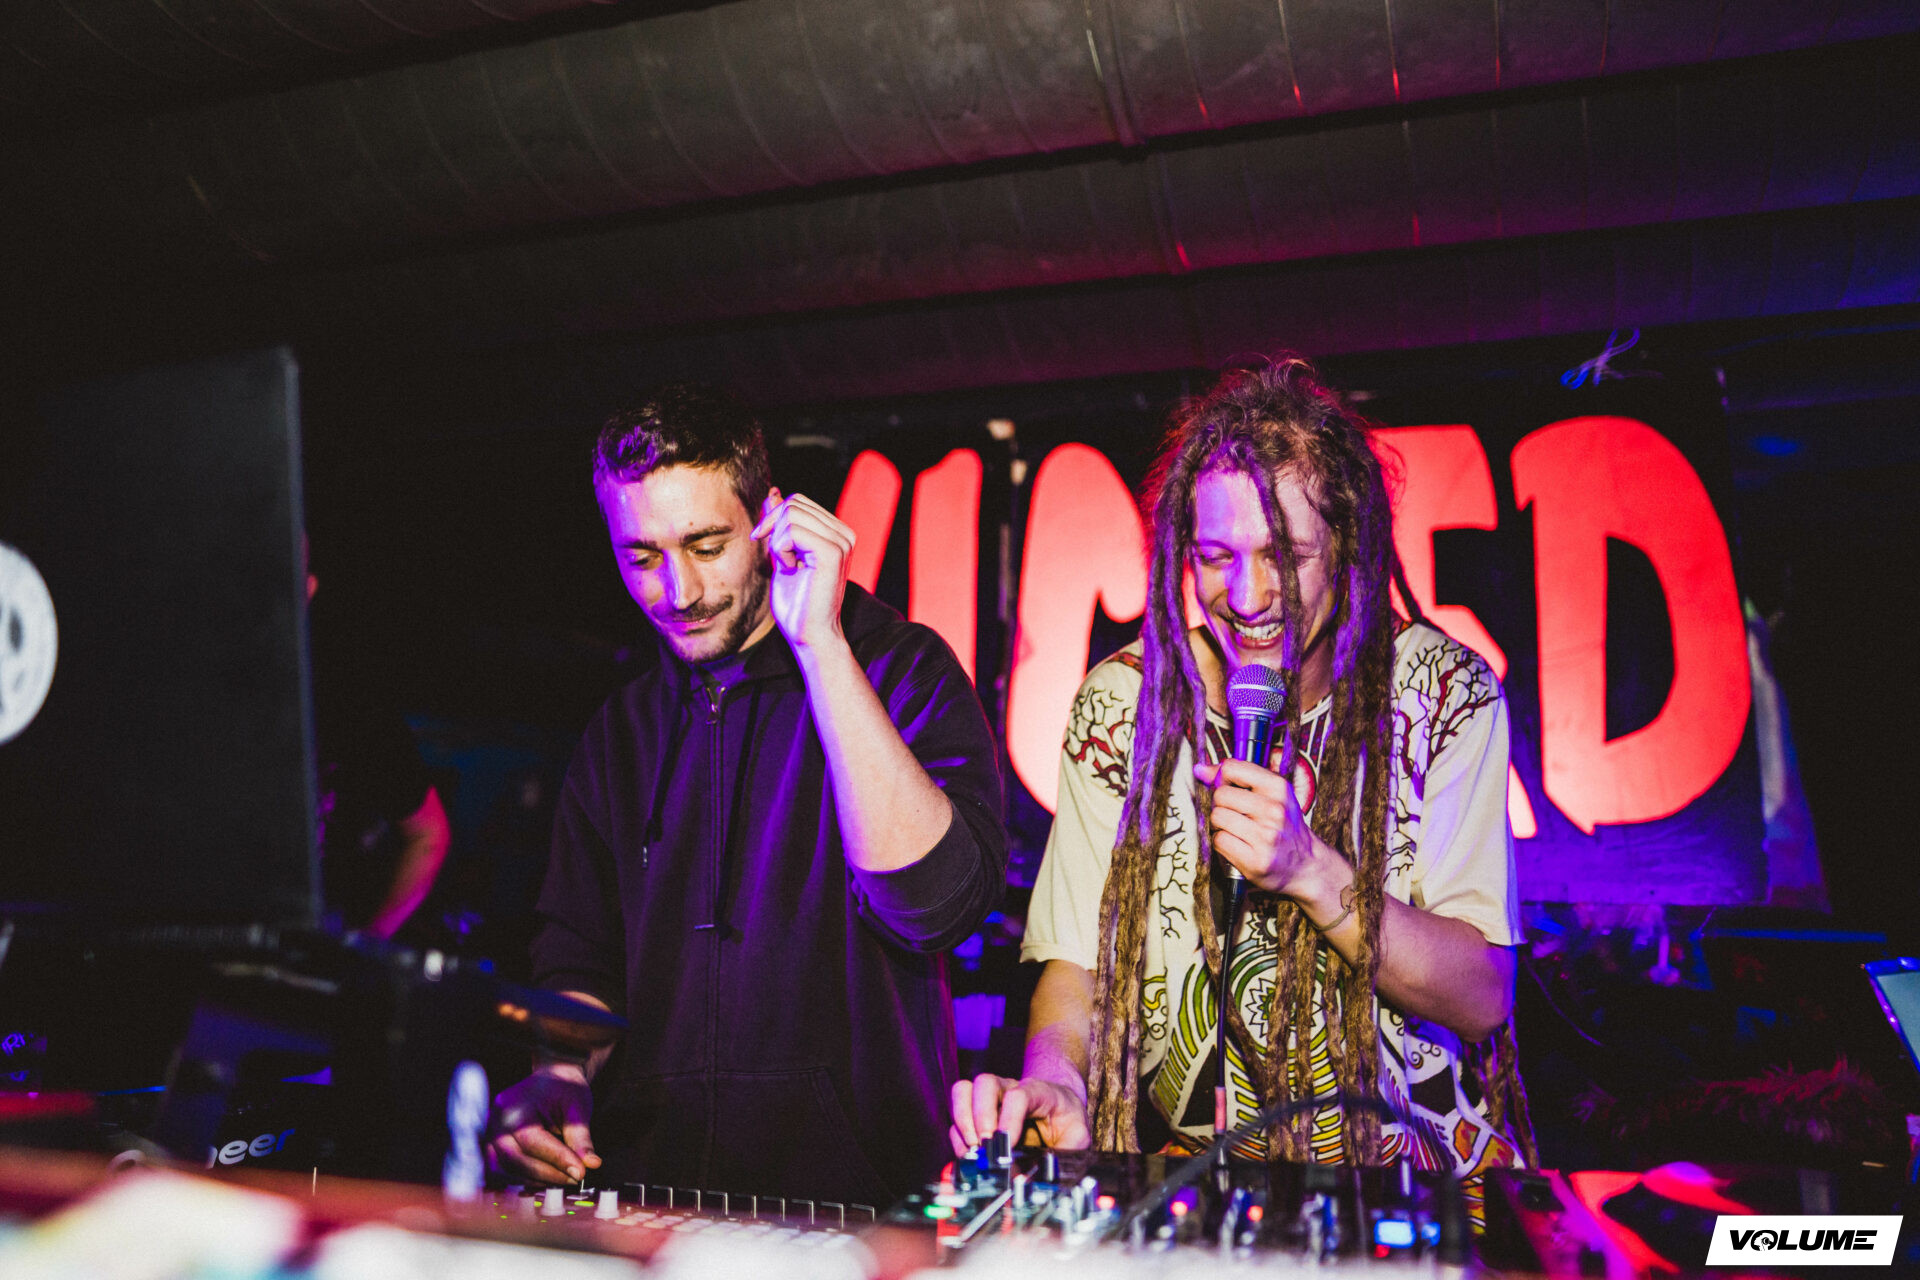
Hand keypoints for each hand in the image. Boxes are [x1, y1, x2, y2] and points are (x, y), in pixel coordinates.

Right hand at [487, 1064, 601, 1184]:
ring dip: (536, 1180)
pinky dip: (525, 1177)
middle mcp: (497, 1121)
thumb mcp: (578, 1108)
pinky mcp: (494, 1144)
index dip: (557, 1160)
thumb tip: (591, 1164)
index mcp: (515, 1107)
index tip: (580, 1173)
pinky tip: (546, 1178)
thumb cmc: (564, 1088)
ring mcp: (492, 1133)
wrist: (552, 1077)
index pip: (533, 1142)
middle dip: (546, 1174)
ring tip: (563, 1179)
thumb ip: (581, 1138)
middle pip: (515, 1160)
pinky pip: (503, 1169)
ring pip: (507, 1169)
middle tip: (574, 1179)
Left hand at [751, 488, 853, 652]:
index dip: (774, 517)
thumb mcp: (782, 554)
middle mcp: (844, 534)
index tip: (763, 541)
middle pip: (794, 503)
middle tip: (775, 558)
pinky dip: (781, 549)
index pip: (798, 502)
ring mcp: (842, 542)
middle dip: (773, 526)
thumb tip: (773, 492)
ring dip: (778, 541)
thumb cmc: (797, 602)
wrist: (809, 635)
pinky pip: (793, 531)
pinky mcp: (834, 553)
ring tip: (788, 566)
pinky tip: (791, 569)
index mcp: (837, 532)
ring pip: (792, 514)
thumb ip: (781, 525)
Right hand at [949, 1073, 1090, 1156]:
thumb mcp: (1079, 1136)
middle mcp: (1009, 1088)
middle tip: (985, 1146)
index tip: (1008, 1146)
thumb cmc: (1067, 1119)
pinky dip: (957, 1135)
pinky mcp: (976, 1110)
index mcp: (1038, 1091)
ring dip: (963, 1121)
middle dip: (980, 1117)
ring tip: (973, 1149)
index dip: (1009, 1120)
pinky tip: (969, 1154)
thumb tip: (1046, 1176)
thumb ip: (1066, 1153)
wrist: (1058, 1105)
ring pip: (964, 1091)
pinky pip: (956, 1113)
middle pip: (984, 1083)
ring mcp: (990, 1097)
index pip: (1018, 1096)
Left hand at [1193, 758, 1349, 910]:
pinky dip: (1222, 843)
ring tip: (1236, 829)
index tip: (1228, 787)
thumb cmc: (1283, 826)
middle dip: (1221, 804)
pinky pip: (1219, 841)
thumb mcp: (1272, 794)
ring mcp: (1266, 837)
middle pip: (1220, 794)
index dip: (1223, 777)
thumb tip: (1200, 770)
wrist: (1306, 865)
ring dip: (1220, 825)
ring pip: (1217, 817)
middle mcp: (1274, 811)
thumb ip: (1239, 777)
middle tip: (1235, 814)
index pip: (1232, 768)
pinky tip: (1237, 844)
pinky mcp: (1255, 860)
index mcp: (1279, 788)